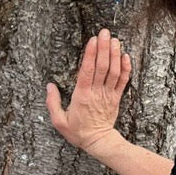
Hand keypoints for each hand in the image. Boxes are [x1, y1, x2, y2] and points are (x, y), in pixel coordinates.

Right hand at [46, 28, 130, 154]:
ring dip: (114, 54)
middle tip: (104, 32)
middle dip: (103, 48)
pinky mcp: (116, 97)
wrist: (98, 142)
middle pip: (102, 67)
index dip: (91, 55)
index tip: (92, 40)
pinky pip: (123, 81)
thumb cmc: (78, 131)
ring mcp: (108, 94)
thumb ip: (52, 103)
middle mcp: (96, 92)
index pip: (87, 71)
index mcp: (82, 96)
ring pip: (114, 71)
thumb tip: (49, 86)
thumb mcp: (59, 121)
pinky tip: (125, 56)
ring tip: (114, 39)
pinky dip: (125, 68)